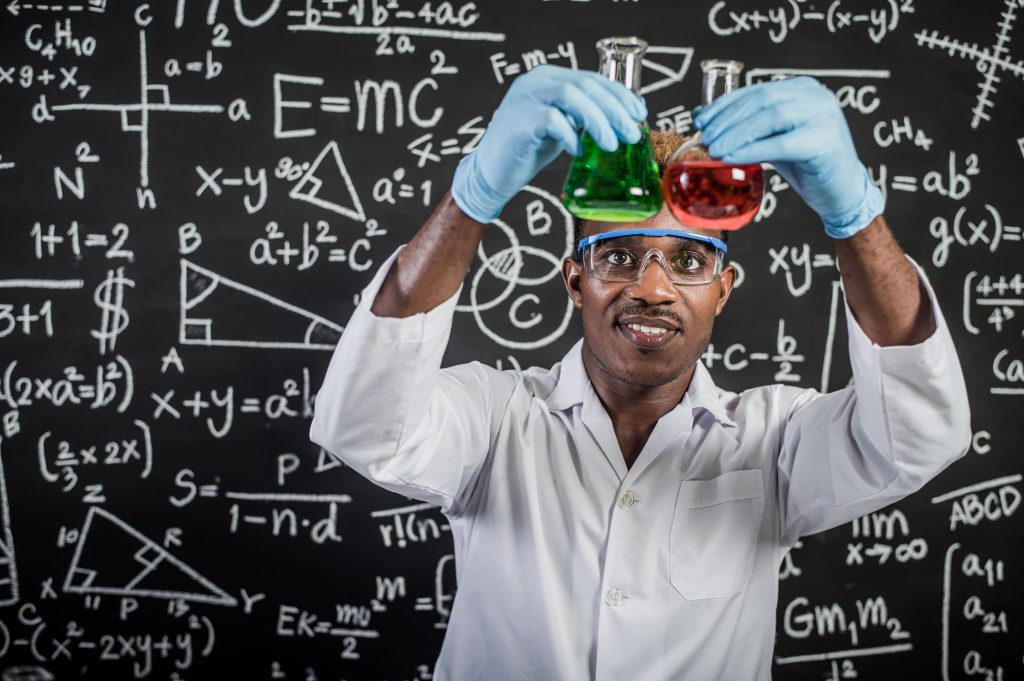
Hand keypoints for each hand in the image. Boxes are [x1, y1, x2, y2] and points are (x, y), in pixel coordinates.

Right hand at [451, 64, 646, 223]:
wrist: (489, 173)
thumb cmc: (527, 150)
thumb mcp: (560, 126)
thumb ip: (581, 116)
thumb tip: (622, 122)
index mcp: (548, 77)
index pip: (591, 77)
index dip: (619, 94)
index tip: (639, 113)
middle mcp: (535, 81)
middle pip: (585, 84)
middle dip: (615, 109)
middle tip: (631, 134)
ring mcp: (525, 98)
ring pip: (571, 96)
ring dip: (598, 120)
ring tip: (612, 144)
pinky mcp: (519, 120)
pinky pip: (552, 121)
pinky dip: (571, 136)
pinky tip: (579, 151)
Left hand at [693, 76, 883, 238]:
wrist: (841, 191)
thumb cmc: (805, 164)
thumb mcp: (772, 138)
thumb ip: (746, 126)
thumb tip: (701, 117)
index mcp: (802, 89)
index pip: (756, 90)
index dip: (725, 104)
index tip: (701, 119)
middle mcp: (816, 96)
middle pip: (762, 100)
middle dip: (728, 118)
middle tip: (706, 137)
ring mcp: (823, 116)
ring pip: (771, 117)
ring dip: (737, 133)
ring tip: (715, 148)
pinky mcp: (824, 141)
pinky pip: (781, 143)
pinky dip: (753, 149)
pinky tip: (732, 157)